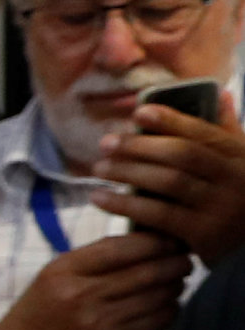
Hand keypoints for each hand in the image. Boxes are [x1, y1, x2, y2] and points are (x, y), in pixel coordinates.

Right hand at [0, 231, 186, 329]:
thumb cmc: (37, 312)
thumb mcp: (52, 275)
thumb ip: (92, 258)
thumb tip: (143, 241)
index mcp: (64, 270)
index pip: (122, 247)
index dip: (155, 241)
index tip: (169, 240)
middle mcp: (82, 294)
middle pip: (147, 270)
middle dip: (175, 262)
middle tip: (184, 259)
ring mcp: (99, 321)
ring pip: (157, 295)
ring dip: (175, 285)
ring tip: (177, 281)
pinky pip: (157, 321)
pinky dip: (170, 309)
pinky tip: (167, 305)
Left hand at [101, 103, 244, 263]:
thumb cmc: (240, 198)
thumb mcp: (243, 163)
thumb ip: (229, 132)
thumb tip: (222, 94)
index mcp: (241, 157)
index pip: (204, 133)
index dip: (171, 120)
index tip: (139, 112)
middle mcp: (235, 180)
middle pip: (182, 155)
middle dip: (140, 146)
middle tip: (106, 142)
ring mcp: (220, 208)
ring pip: (168, 183)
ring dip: (128, 173)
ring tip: (99, 168)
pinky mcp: (203, 235)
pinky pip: (158, 215)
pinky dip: (125, 205)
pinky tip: (100, 198)